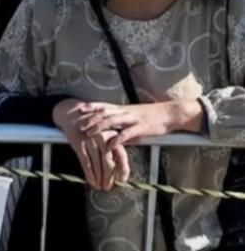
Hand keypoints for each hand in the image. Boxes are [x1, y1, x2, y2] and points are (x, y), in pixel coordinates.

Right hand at [52, 99, 129, 190]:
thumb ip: (113, 146)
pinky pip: (85, 162)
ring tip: (100, 187)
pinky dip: (89, 174)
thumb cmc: (91, 126)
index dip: (122, 169)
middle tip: (108, 187)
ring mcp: (90, 141)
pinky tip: (91, 181)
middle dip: (108, 177)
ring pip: (97, 164)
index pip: (121, 155)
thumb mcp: (104, 133)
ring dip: (99, 178)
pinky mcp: (79, 143)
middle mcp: (103, 138)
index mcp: (112, 135)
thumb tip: (120, 167)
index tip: (121, 180)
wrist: (72, 115)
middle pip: (108, 162)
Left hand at [79, 99, 202, 147]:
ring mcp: (134, 119)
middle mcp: (126, 111)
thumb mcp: (135, 115)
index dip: (92, 106)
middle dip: (91, 118)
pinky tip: (109, 145)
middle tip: (79, 125)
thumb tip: (112, 128)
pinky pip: (127, 133)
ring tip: (89, 133)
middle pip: (105, 113)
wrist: (171, 113)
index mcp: (124, 108)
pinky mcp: (142, 127)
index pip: (104, 105)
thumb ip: (122, 120)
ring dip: (99, 127)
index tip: (79, 108)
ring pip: (113, 120)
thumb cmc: (153, 115)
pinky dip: (117, 139)